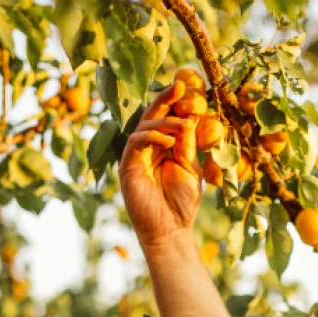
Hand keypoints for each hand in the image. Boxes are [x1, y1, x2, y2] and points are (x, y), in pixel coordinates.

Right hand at [119, 80, 201, 247]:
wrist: (170, 230)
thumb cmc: (182, 203)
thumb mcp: (190, 168)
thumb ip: (187, 145)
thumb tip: (188, 118)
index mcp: (163, 148)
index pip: (167, 120)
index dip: (174, 104)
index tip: (189, 88)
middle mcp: (148, 149)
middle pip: (152, 116)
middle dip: (165, 99)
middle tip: (179, 86)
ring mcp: (136, 157)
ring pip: (143, 126)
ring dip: (164, 122)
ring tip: (183, 126)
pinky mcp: (127, 166)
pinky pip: (135, 142)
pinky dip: (152, 137)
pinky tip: (169, 142)